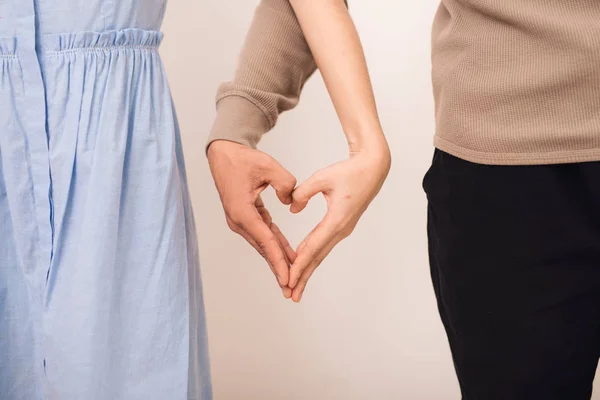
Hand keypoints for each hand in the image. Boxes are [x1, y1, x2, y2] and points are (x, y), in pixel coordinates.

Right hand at [208, 140, 296, 297]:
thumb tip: (291, 201)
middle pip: (264, 249)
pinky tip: (288, 256)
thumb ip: (286, 184)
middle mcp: (239, 221)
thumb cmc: (243, 159)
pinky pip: (263, 234)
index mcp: (242, 212)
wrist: (224, 154)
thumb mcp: (268, 166)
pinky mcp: (245, 217)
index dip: (279, 261)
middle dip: (278, 270)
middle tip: (291, 290)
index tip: (288, 278)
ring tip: (292, 279)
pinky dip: (275, 245)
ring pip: (263, 244)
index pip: (266, 241)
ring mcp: (240, 221)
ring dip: (277, 260)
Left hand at [288, 146, 390, 301]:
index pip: (313, 247)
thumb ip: (303, 192)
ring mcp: (342, 229)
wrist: (372, 168)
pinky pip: (324, 245)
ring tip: (295, 287)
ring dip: (307, 270)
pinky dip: (312, 257)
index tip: (288, 279)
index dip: (299, 265)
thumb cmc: (349, 171)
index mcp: (336, 220)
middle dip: (303, 277)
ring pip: (321, 254)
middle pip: (317, 258)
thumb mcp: (322, 178)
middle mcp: (340, 229)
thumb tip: (291, 209)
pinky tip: (303, 264)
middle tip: (290, 296)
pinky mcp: (342, 225)